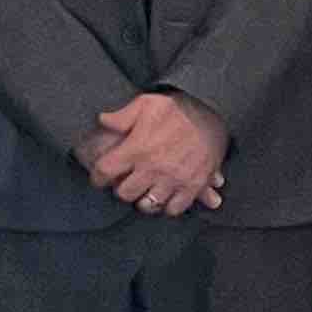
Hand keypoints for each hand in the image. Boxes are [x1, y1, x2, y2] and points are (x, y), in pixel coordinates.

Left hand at [81, 93, 228, 217]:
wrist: (214, 111)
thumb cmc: (177, 107)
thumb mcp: (146, 104)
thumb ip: (122, 116)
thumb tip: (101, 121)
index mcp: (138, 148)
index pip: (105, 172)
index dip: (97, 177)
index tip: (100, 177)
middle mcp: (153, 168)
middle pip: (124, 193)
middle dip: (120, 189)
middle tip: (123, 183)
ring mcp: (173, 179)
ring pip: (147, 205)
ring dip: (142, 199)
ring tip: (143, 191)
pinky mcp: (193, 185)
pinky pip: (174, 208)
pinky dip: (167, 206)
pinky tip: (164, 196)